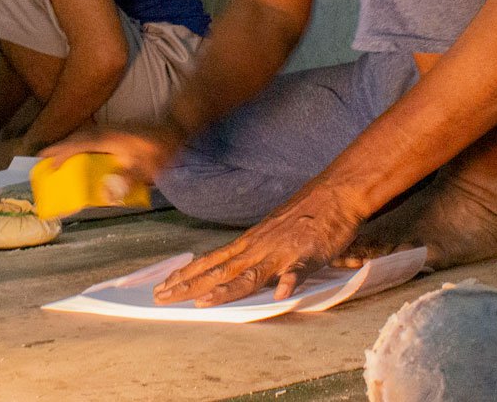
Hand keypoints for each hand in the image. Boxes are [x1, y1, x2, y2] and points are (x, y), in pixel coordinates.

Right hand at [38, 119, 184, 188]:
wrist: (173, 129)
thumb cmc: (161, 148)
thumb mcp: (149, 167)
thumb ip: (129, 179)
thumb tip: (108, 193)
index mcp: (110, 139)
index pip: (80, 144)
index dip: (62, 153)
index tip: (47, 164)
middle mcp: (106, 132)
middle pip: (77, 138)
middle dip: (58, 148)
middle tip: (41, 160)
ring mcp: (110, 130)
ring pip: (83, 136)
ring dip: (68, 145)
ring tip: (54, 157)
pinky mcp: (114, 132)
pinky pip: (90, 137)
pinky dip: (79, 144)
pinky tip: (78, 154)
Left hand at [153, 181, 364, 306]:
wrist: (333, 193)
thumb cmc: (304, 213)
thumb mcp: (273, 231)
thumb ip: (257, 251)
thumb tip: (238, 266)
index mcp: (250, 243)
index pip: (211, 261)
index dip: (187, 274)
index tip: (165, 285)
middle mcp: (258, 247)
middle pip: (219, 270)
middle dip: (189, 286)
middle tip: (162, 298)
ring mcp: (281, 251)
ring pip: (249, 275)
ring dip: (224, 290)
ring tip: (202, 303)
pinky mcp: (307, 255)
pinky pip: (297, 270)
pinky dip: (288, 281)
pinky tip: (280, 294)